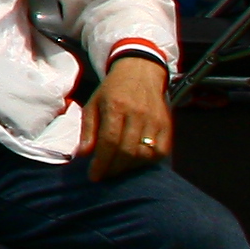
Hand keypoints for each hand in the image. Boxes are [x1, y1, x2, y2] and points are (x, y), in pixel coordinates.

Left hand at [82, 55, 172, 178]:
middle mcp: (138, 114)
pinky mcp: (167, 125)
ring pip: (144, 154)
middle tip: (104, 174)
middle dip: (113, 168)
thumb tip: (82, 154)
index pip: (109, 141)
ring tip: (117, 169)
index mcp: (116, 106)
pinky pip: (160, 152)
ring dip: (129, 167)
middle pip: (127, 150)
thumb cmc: (113, 90)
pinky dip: (147, 162)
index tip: (94, 176)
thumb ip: (88, 129)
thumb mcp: (93, 103)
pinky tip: (135, 162)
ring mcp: (155, 120)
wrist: (140, 71)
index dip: (102, 162)